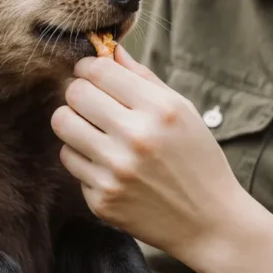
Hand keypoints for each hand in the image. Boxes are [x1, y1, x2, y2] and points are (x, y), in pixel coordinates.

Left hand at [50, 46, 244, 262]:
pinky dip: (83, 157)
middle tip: (92, 102)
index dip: (88, 67)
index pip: (97, 71)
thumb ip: (143, 78)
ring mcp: (116, 172)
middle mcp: (135, 138)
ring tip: (95, 130)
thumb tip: (109, 50)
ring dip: (75, 123)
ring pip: (63, 126)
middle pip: (74, 94)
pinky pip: (71, 161)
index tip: (92, 75)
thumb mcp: (182, 111)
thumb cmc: (197, 159)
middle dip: (79, 93)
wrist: (209, 221)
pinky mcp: (102, 199)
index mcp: (159, 110)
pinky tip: (106, 162)